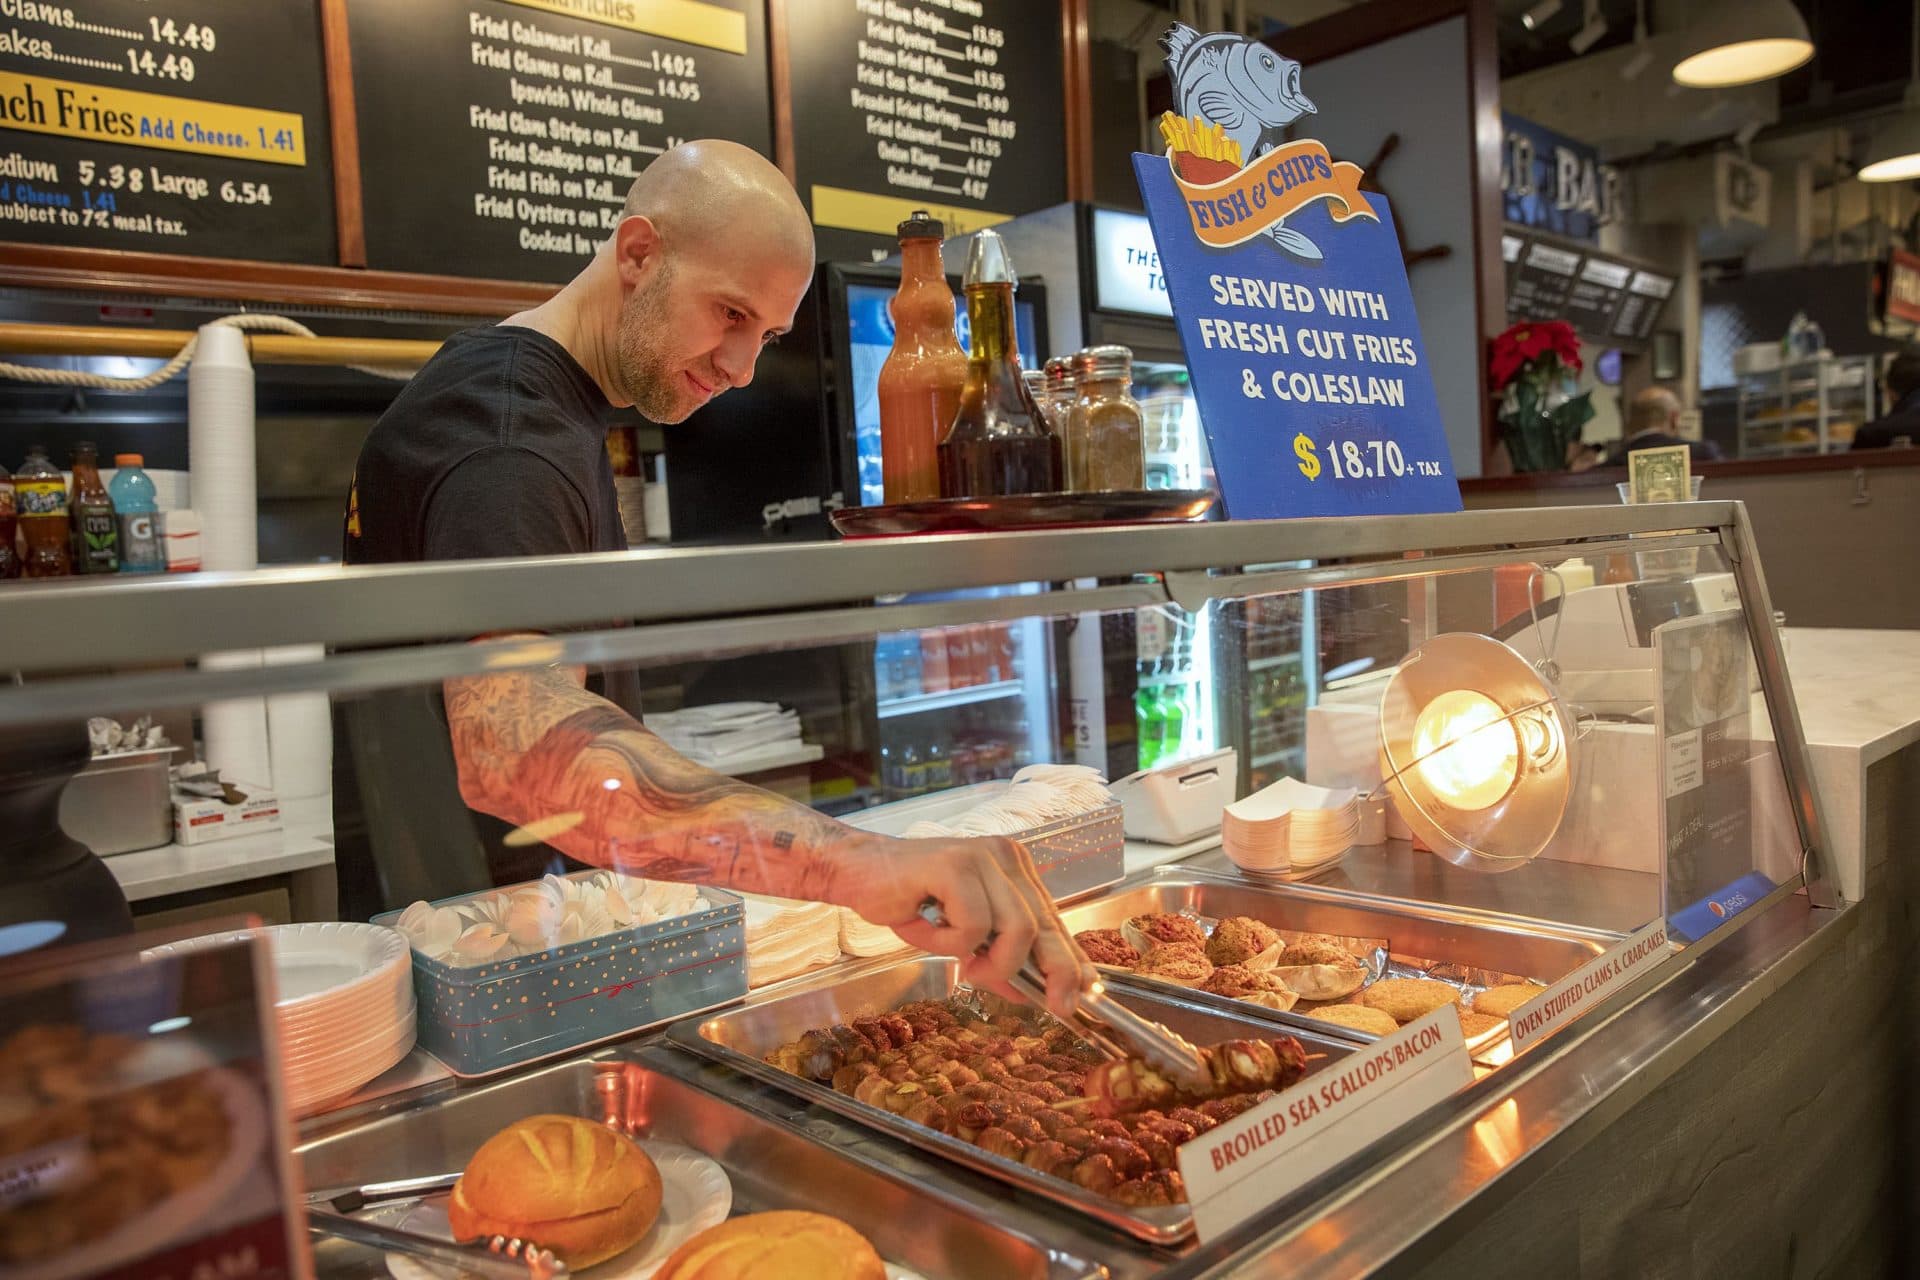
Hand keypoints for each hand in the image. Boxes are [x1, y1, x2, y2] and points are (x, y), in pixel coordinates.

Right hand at [828, 832, 1093, 1019]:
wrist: (855, 870)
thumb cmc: (907, 899)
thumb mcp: (960, 934)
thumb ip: (997, 955)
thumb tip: (1032, 993)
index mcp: (1012, 868)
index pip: (1051, 918)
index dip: (1069, 958)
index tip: (1082, 992)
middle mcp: (1004, 857)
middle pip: (1044, 924)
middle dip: (1056, 972)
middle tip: (1059, 1006)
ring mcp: (982, 858)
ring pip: (1016, 931)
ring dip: (989, 962)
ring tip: (961, 962)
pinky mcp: (956, 866)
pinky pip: (972, 927)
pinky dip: (948, 944)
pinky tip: (925, 930)